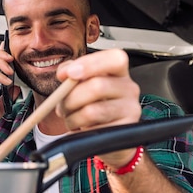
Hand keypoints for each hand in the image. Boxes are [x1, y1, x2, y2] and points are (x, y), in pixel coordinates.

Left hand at [55, 49, 141, 166]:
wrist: (103, 133)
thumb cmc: (90, 103)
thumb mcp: (80, 83)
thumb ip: (70, 71)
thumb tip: (64, 73)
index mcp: (118, 71)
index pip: (115, 59)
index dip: (90, 64)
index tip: (70, 74)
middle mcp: (129, 88)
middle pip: (97, 87)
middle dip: (70, 98)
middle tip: (61, 107)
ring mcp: (131, 110)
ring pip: (92, 111)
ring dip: (72, 118)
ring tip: (70, 119)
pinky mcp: (125, 130)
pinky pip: (94, 131)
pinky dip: (80, 132)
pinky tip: (81, 130)